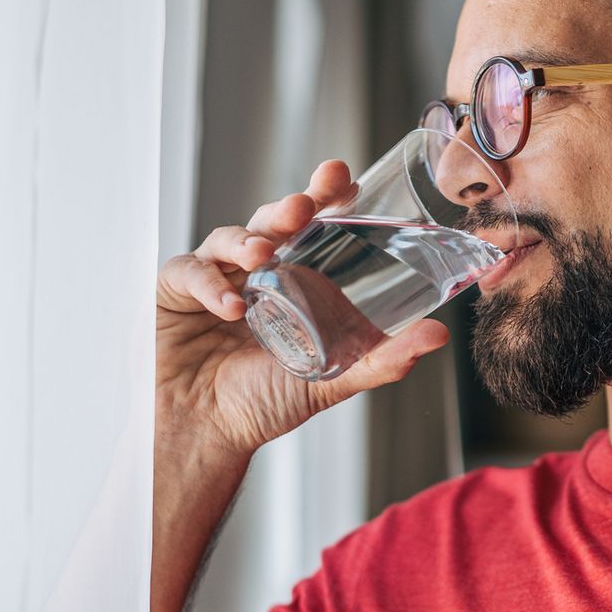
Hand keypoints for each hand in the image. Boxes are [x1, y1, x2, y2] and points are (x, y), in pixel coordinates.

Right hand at [155, 159, 450, 457]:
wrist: (207, 435)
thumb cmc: (264, 403)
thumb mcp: (330, 381)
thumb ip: (381, 360)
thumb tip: (437, 334)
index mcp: (292, 278)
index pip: (311, 227)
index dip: (324, 197)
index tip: (342, 177)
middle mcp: (254, 270)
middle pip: (271, 221)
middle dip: (288, 207)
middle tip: (304, 206)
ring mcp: (213, 277)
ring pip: (229, 238)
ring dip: (247, 240)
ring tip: (263, 255)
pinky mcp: (174, 292)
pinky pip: (190, 272)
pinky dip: (210, 284)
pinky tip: (232, 306)